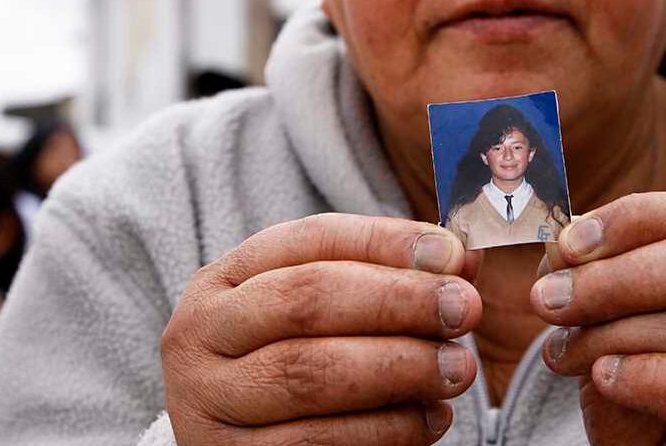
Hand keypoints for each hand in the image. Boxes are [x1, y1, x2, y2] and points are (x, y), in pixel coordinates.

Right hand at [161, 214, 483, 444]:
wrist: (229, 444)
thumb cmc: (283, 363)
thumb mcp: (311, 310)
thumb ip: (378, 278)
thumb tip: (460, 256)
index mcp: (222, 282)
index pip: (309, 240)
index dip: (385, 241)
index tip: (452, 253)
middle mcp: (201, 336)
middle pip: (306, 302)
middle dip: (397, 301)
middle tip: (464, 309)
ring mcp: (209, 404)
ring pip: (310, 375)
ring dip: (400, 368)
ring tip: (458, 368)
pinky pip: (318, 444)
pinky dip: (386, 430)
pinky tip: (429, 418)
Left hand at [530, 192, 665, 445]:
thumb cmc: (662, 420)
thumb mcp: (624, 348)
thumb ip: (601, 299)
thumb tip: (560, 246)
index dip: (630, 221)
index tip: (564, 245)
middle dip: (615, 276)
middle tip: (548, 301)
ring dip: (618, 335)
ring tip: (565, 355)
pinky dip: (654, 378)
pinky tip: (609, 379)